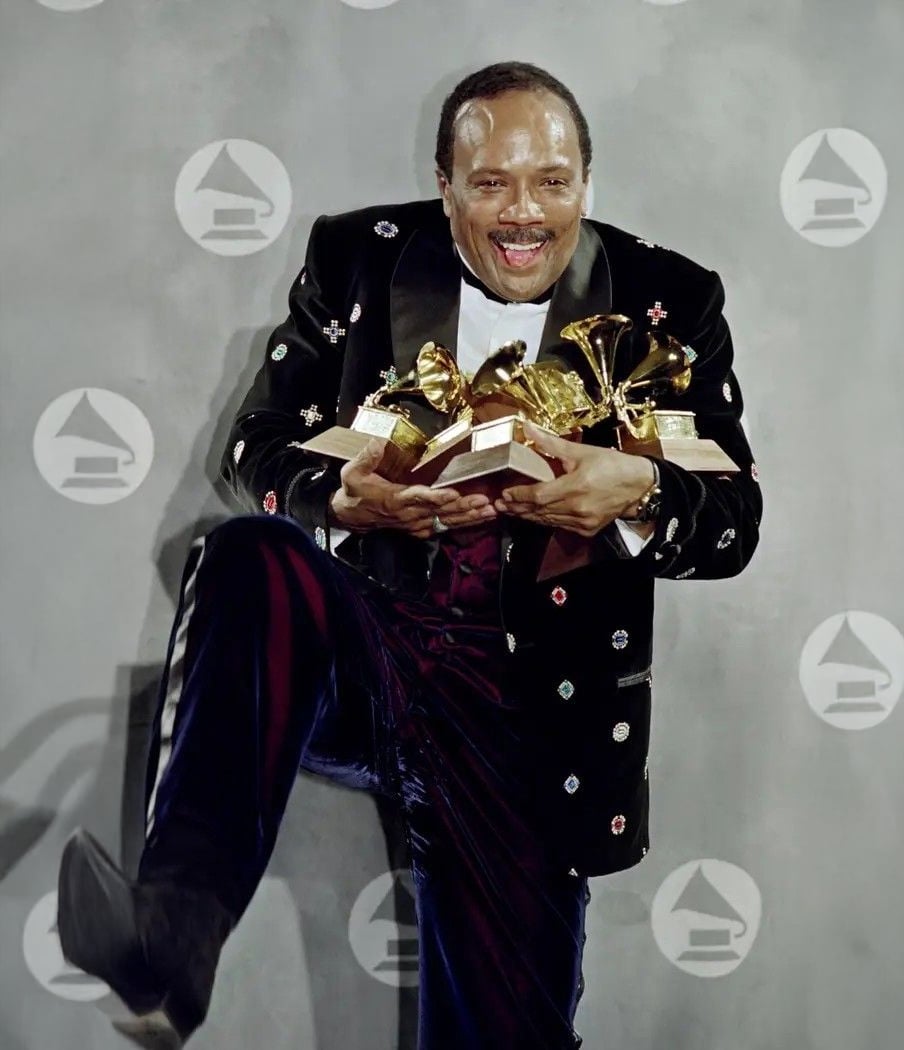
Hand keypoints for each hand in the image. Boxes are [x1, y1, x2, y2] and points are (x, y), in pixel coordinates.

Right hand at [329, 438, 497, 538]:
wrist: (351, 516)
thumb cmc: (354, 491)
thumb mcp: (352, 472)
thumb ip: (366, 457)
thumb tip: (378, 442)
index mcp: (395, 499)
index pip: (418, 498)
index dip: (437, 497)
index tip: (454, 494)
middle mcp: (409, 514)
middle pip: (440, 511)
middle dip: (464, 506)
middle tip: (485, 501)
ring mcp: (416, 523)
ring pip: (447, 521)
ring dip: (470, 516)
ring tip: (491, 510)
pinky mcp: (420, 528)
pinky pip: (445, 527)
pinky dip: (464, 523)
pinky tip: (482, 518)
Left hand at [493, 422, 655, 536]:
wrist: (639, 487)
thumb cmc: (612, 466)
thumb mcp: (581, 451)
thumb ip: (551, 444)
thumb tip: (528, 428)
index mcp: (575, 486)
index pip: (538, 495)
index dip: (519, 496)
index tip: (505, 494)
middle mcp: (577, 508)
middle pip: (539, 511)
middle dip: (518, 508)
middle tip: (500, 505)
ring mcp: (582, 522)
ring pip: (548, 521)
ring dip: (528, 516)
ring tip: (512, 510)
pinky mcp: (587, 530)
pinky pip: (560, 526)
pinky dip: (546, 521)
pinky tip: (535, 516)